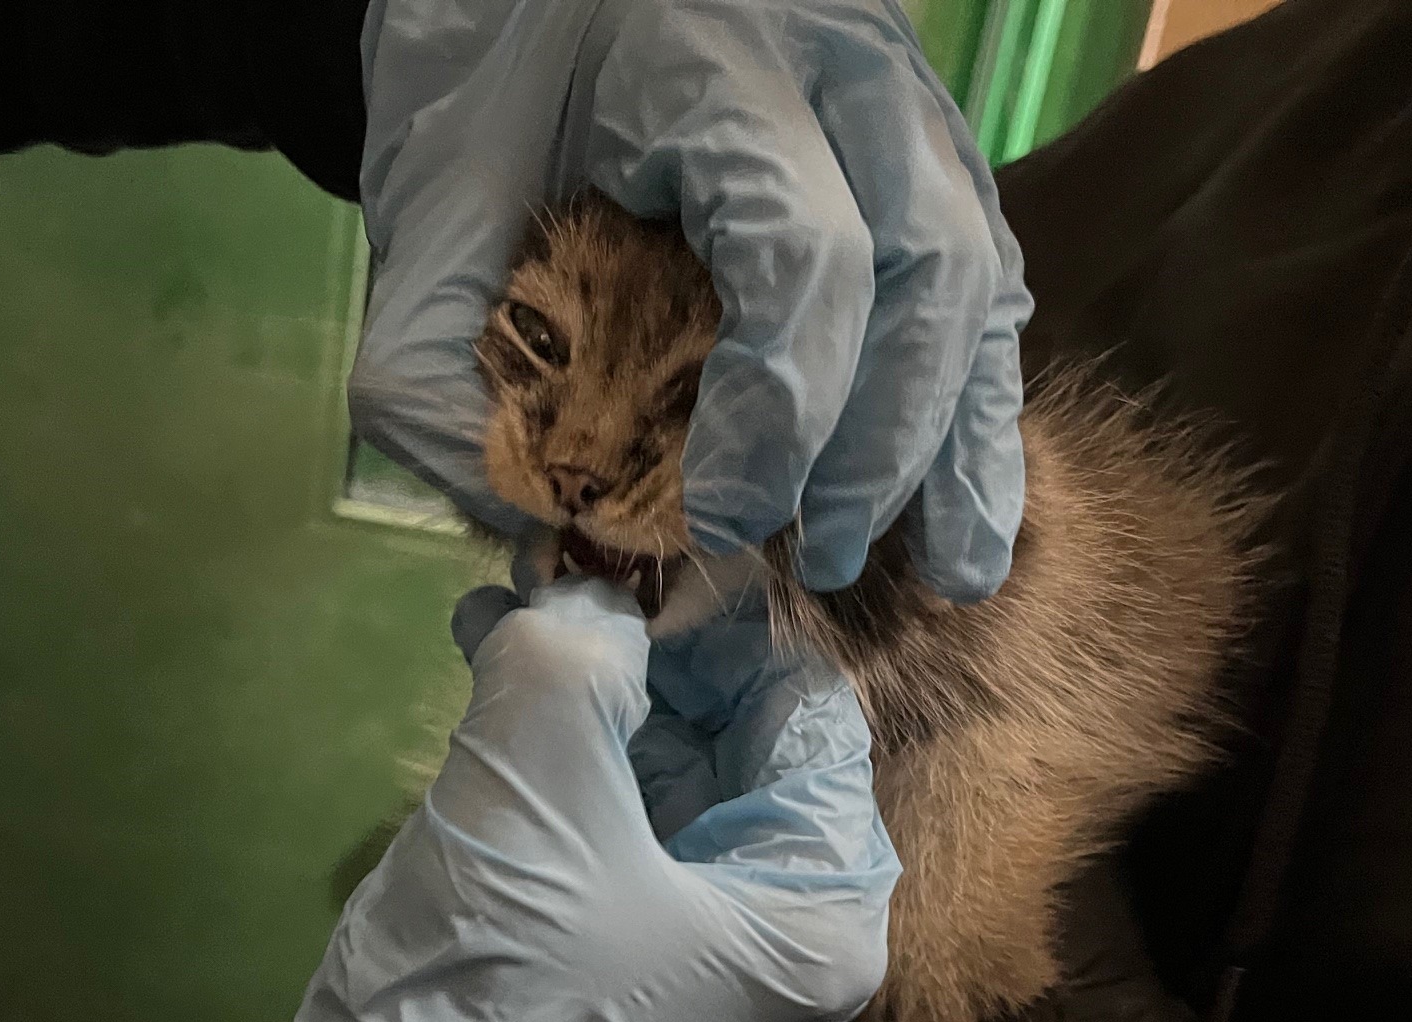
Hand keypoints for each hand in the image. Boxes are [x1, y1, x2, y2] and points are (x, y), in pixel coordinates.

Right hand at [255, 577, 898, 1021]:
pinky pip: (604, 822)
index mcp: (813, 905)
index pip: (803, 712)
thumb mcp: (534, 805)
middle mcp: (775, 924)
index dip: (720, 622)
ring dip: (583, 689)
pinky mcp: (613, 948)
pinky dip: (553, 751)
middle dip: (640, 649)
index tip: (634, 556)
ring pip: (656, 772)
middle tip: (557, 572)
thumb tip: (589, 603)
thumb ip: (573, 667)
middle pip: (732, 739)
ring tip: (502, 609)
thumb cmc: (497, 997)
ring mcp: (692, 941)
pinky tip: (487, 675)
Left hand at [350, 0, 1032, 598]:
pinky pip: (985, 290)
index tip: (722, 524)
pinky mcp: (928, 163)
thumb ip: (436, 354)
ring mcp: (906, 112)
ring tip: (942, 572)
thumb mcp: (427, 201)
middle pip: (926, 270)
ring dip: (954, 442)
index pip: (801, 251)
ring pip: (977, 282)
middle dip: (880, 442)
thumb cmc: (492, 83)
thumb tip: (525, 524)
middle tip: (818, 557)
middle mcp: (844, 74)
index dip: (780, 410)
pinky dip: (978, 412)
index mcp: (718, 60)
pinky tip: (971, 516)